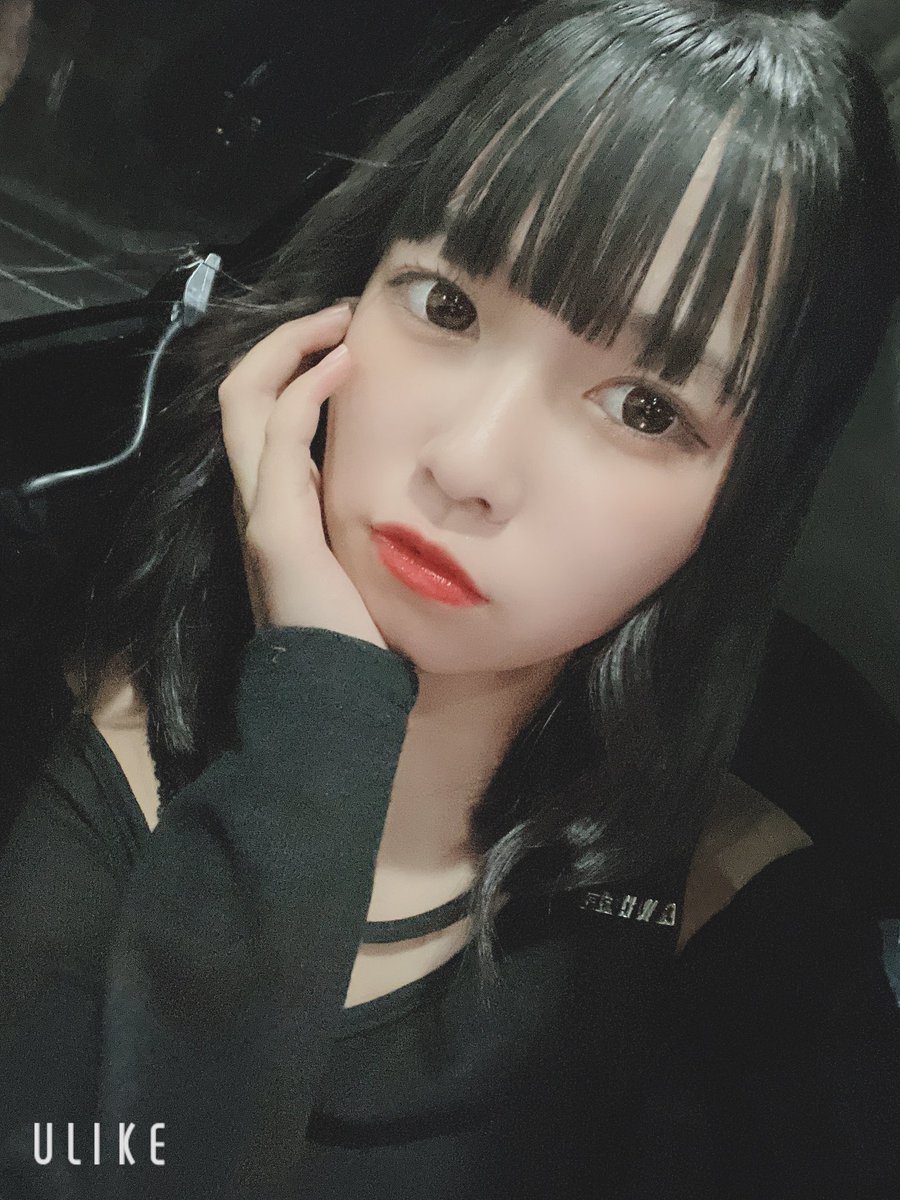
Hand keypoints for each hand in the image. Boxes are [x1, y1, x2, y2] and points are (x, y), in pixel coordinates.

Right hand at [220, 304, 387, 647]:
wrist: (334, 686)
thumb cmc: (355, 627)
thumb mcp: (355, 550)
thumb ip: (356, 512)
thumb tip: (402, 479)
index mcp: (276, 499)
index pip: (261, 414)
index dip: (292, 367)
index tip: (345, 343)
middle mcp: (257, 495)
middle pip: (240, 393)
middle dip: (283, 342)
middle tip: (339, 315)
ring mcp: (259, 507)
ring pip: (246, 401)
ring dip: (292, 349)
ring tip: (340, 325)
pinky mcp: (275, 526)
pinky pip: (280, 438)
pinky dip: (307, 391)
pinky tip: (344, 367)